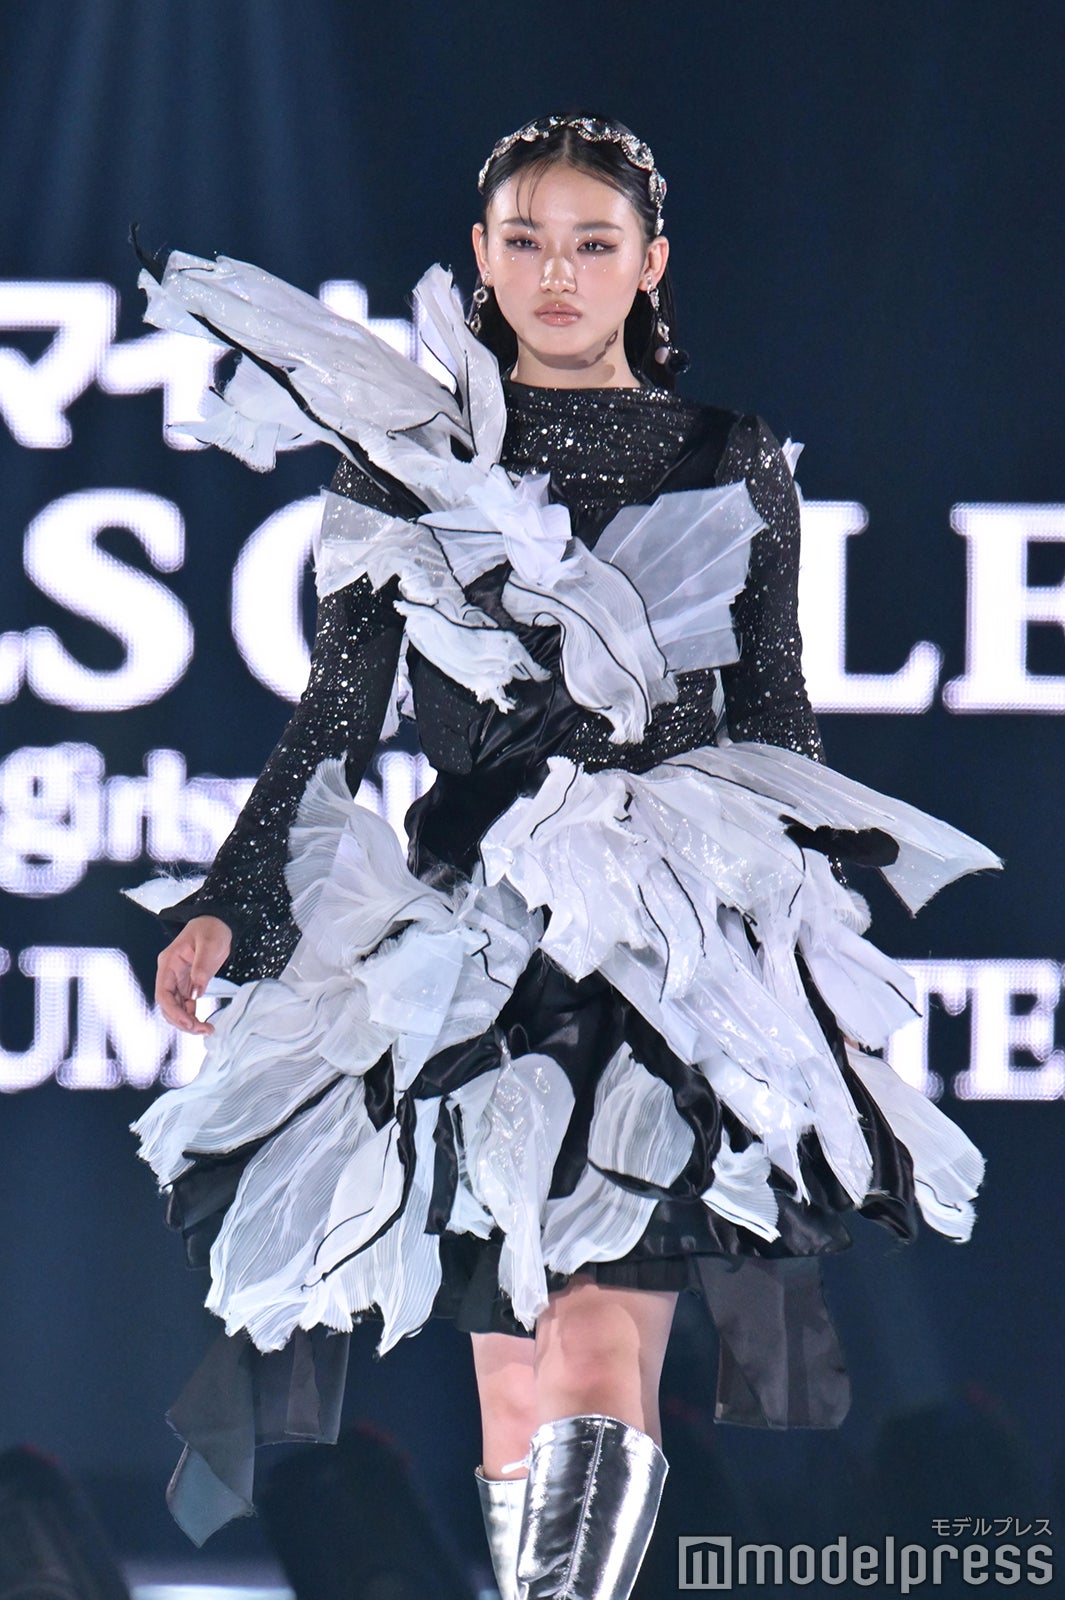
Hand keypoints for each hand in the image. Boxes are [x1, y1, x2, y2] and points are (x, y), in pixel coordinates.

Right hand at [156, 915, 232, 1034]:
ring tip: (206, 1029)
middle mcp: (170, 974)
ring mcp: (179, 980)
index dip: (173, 1011)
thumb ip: (201, 968)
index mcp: (168, 963)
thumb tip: (195, 993)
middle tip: (201, 1030)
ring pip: (176, 1008)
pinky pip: (186, 1005)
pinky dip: (192, 1016)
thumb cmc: (211, 928)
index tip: (188, 1022)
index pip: (163, 993)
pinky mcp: (189, 983)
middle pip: (167, 1005)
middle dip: (181, 1021)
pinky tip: (203, 1023)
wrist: (218, 922)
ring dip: (187, 1022)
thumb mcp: (209, 944)